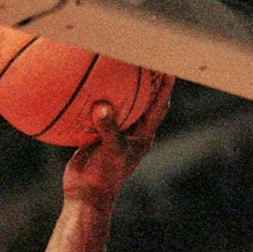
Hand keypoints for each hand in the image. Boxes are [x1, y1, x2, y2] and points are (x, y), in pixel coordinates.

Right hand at [63, 72, 173, 208]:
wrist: (84, 195)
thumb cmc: (105, 177)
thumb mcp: (111, 151)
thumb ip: (109, 128)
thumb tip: (102, 107)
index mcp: (143, 136)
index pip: (159, 106)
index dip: (165, 86)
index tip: (168, 65)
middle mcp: (131, 132)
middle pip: (142, 100)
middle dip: (144, 80)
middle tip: (143, 56)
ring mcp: (113, 133)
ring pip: (118, 105)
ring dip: (118, 87)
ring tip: (116, 63)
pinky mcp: (95, 135)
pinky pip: (96, 113)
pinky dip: (93, 100)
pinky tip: (86, 84)